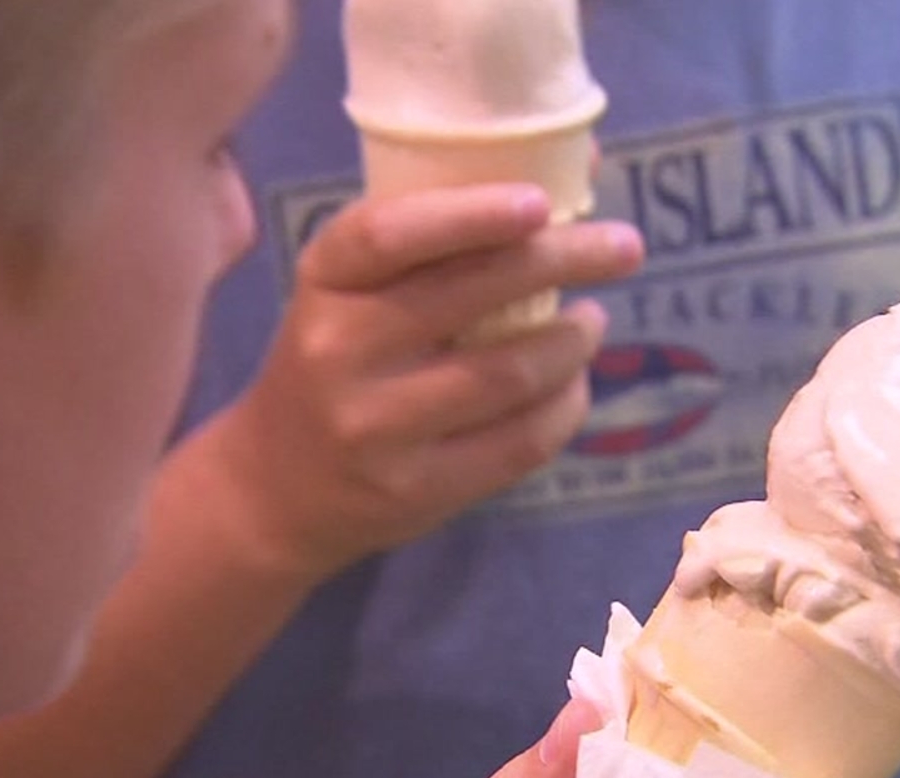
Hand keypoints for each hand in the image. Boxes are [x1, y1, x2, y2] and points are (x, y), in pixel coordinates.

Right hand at [200, 183, 642, 582]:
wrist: (276, 487)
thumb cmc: (336, 360)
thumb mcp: (351, 292)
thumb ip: (437, 236)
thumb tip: (577, 165)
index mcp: (323, 283)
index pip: (389, 235)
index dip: (469, 214)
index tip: (540, 202)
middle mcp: (339, 352)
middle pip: (471, 297)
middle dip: (564, 261)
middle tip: (623, 248)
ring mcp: (376, 429)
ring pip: (507, 374)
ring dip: (573, 341)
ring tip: (593, 321)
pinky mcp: (414, 491)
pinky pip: (519, 443)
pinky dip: (565, 407)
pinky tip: (575, 384)